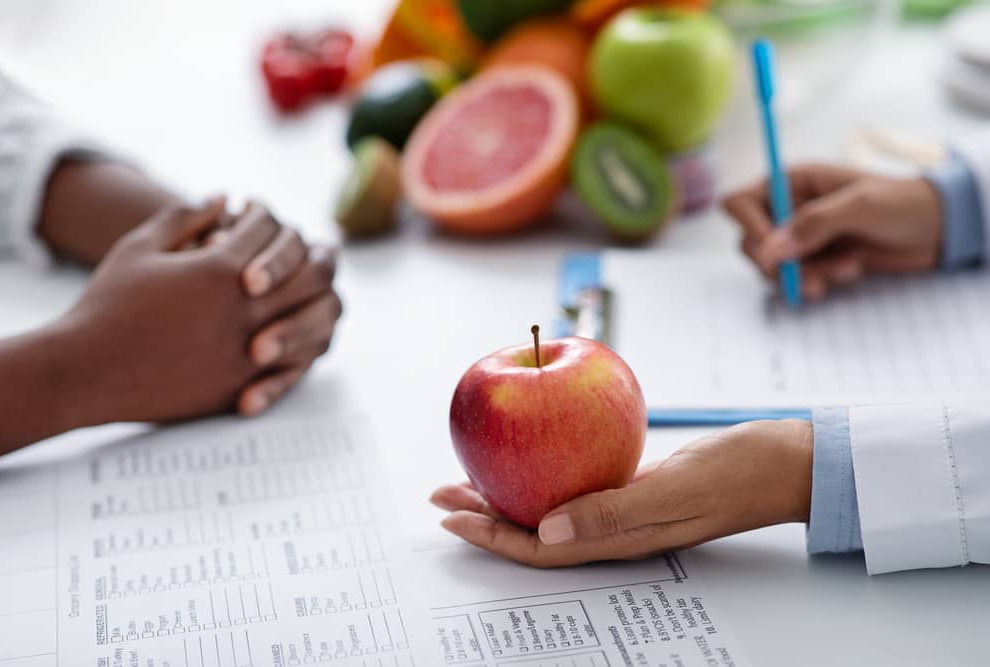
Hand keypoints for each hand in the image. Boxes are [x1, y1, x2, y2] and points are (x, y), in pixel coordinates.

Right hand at [60, 199, 339, 424]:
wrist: (87, 372)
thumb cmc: (108, 305)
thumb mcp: (140, 247)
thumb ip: (185, 217)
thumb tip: (224, 197)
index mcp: (220, 268)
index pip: (269, 228)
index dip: (264, 216)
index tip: (254, 213)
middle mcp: (245, 307)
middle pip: (309, 270)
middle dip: (308, 253)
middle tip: (303, 249)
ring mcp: (250, 349)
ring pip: (315, 316)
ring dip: (318, 296)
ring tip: (308, 287)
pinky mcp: (246, 383)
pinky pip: (298, 362)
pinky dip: (304, 342)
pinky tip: (295, 329)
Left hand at [431, 419, 812, 567]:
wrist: (783, 461)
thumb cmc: (738, 474)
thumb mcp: (675, 491)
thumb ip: (614, 512)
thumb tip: (548, 532)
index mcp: (619, 537)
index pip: (539, 547)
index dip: (490, 536)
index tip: (451, 517)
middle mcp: (613, 527)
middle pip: (534, 528)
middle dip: (484, 515)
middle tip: (442, 495)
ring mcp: (623, 506)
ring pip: (550, 505)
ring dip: (507, 493)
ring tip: (471, 478)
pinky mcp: (633, 483)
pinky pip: (576, 481)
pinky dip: (544, 468)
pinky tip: (532, 452)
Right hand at [722, 165, 942, 300]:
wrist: (940, 229)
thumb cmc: (904, 203)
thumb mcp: (861, 205)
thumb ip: (815, 224)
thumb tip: (772, 250)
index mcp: (792, 183)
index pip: (740, 203)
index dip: (748, 228)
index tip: (773, 251)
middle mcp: (788, 209)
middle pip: (751, 243)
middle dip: (780, 263)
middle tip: (812, 274)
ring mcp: (800, 238)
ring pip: (773, 267)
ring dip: (804, 275)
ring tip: (846, 268)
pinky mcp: (814, 261)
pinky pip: (795, 280)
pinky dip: (817, 283)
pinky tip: (849, 272)